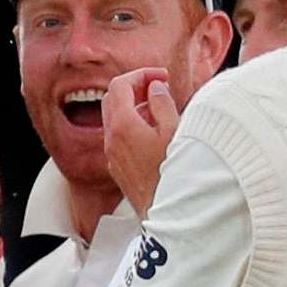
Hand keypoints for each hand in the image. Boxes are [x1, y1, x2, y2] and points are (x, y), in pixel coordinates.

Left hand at [103, 68, 179, 217]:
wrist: (166, 212)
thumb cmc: (174, 173)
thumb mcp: (175, 131)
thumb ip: (162, 103)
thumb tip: (154, 88)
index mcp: (122, 125)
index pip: (119, 85)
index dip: (140, 74)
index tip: (161, 77)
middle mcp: (111, 139)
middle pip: (113, 98)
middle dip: (135, 86)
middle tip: (159, 87)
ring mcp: (112, 154)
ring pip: (114, 118)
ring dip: (135, 106)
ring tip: (162, 109)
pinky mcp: (117, 167)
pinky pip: (119, 137)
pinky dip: (133, 124)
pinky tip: (155, 131)